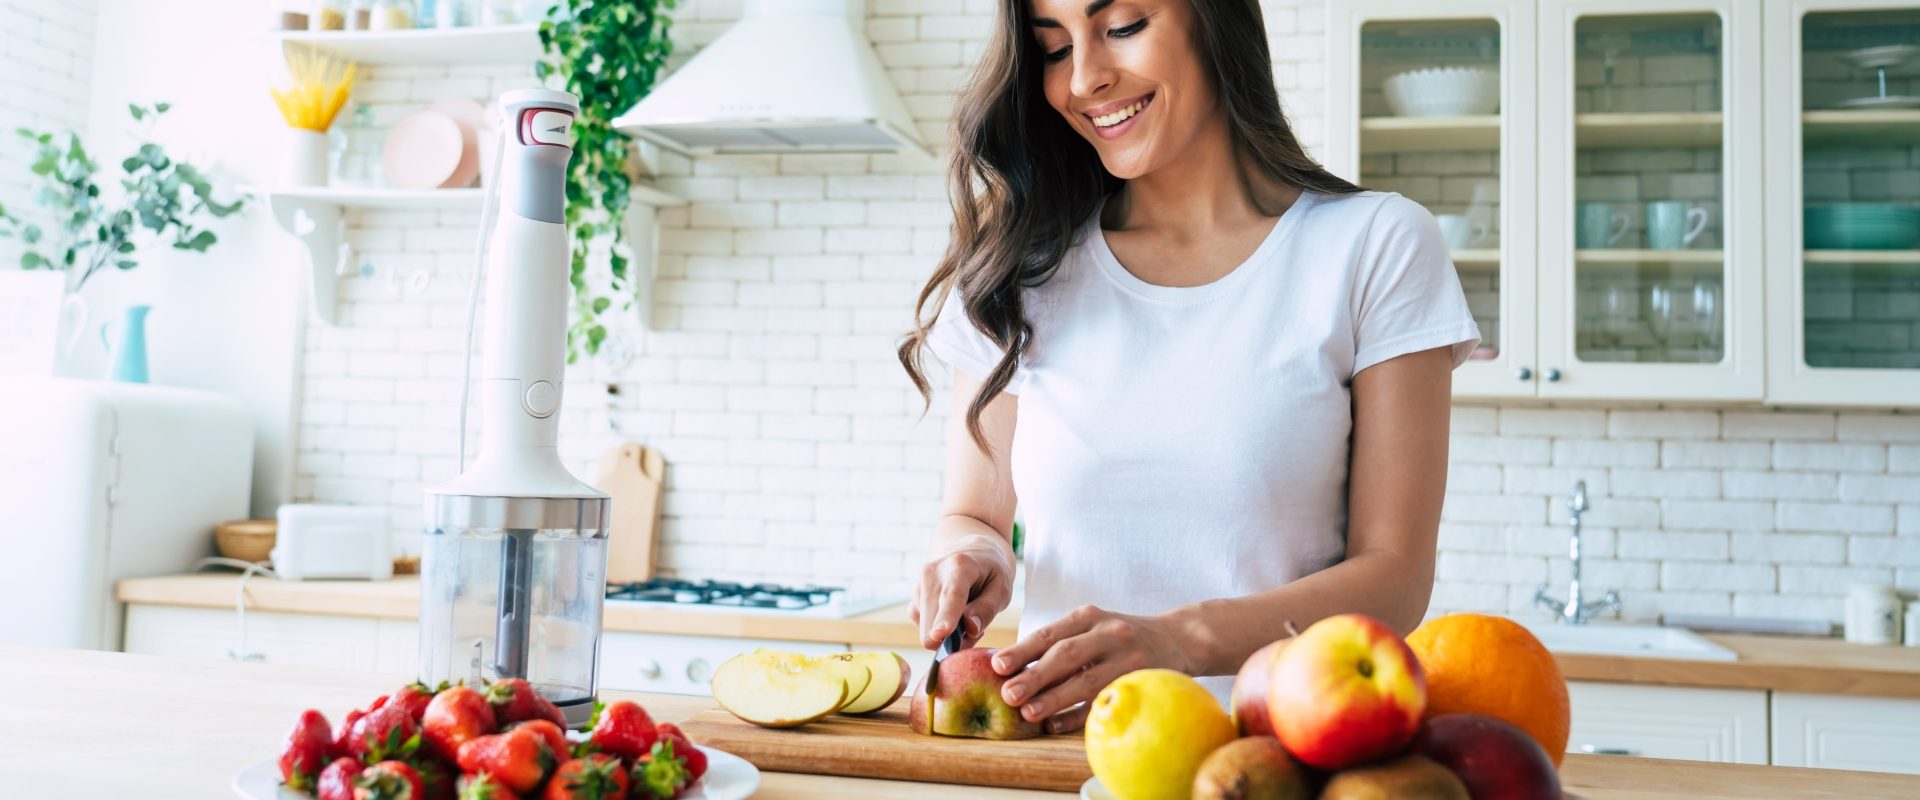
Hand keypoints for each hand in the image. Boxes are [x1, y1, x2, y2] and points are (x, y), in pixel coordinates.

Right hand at [908, 537, 1014, 649]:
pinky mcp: (914, 598)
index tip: (939, 635)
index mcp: (959, 566)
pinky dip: (940, 628)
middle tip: (975, 627)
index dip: (945, 617)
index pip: (951, 596)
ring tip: (967, 615)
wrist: (971, 549)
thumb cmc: (990, 570)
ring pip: (927, 629)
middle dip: (952, 637)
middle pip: (932, 621)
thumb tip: (970, 629)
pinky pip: (924, 627)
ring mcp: (919, 585)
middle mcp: (932, 573)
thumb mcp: (1002, 587)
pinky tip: (954, 615)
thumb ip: (988, 608)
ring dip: (948, 633)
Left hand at [991, 605, 1199, 733]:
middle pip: (1066, 654)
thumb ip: (1059, 643)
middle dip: (1035, 675)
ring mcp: (1128, 657)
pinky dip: (1079, 715)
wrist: (1178, 638)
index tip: (997, 666)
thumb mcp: (1093, 628)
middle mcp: (1109, 632)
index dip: (1022, 650)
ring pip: (1086, 680)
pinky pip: (1106, 700)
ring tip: (1028, 713)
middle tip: (1008, 693)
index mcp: (1089, 616)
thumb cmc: (1119, 638)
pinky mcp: (1141, 680)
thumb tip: (1009, 670)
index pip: (1050, 633)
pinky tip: (1056, 725)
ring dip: (1055, 698)